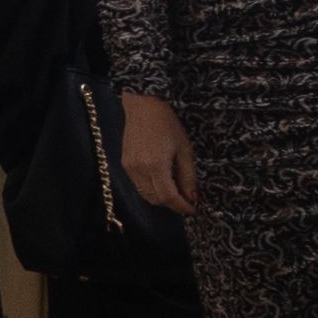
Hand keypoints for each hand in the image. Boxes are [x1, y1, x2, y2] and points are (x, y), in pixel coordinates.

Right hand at [119, 92, 199, 217]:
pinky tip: (161, 179)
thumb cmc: (168, 125)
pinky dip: (151, 188)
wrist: (143, 107)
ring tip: (174, 189)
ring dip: (161, 197)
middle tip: (186, 199)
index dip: (181, 207)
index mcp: (156, 165)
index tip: (192, 209)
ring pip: (146, 195)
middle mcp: (139, 170)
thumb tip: (192, 197)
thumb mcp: (184, 149)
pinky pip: (138, 185)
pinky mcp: (125, 164)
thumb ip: (187, 176)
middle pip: (156, 199)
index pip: (168, 196)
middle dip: (172, 203)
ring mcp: (129, 168)